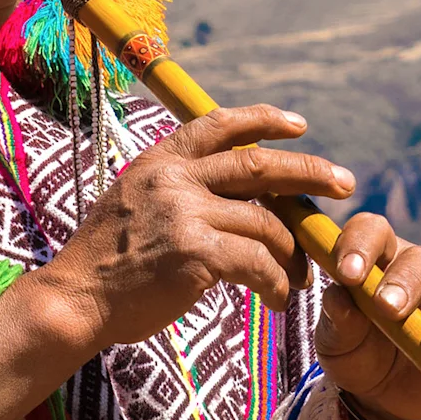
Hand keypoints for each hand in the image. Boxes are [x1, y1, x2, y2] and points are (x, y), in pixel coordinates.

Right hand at [29, 105, 356, 349]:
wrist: (75, 299)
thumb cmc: (105, 260)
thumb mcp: (132, 201)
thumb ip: (175, 186)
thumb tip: (226, 188)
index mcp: (159, 160)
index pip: (220, 124)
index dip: (264, 119)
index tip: (299, 125)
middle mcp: (175, 179)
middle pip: (258, 165)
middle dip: (309, 173)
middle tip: (345, 184)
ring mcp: (186, 215)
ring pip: (266, 224)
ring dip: (293, 253)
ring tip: (301, 278)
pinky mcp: (196, 255)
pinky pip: (258, 264)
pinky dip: (277, 284)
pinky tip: (278, 300)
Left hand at [315, 213, 420, 419]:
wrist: (384, 396)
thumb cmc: (356, 353)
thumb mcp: (337, 341)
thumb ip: (338, 319)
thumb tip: (336, 297)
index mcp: (377, 259)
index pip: (372, 231)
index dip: (360, 245)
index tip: (347, 275)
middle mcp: (418, 269)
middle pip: (420, 260)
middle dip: (404, 282)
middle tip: (387, 307)